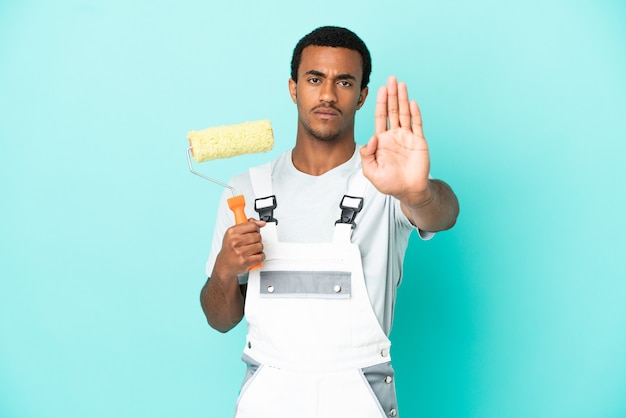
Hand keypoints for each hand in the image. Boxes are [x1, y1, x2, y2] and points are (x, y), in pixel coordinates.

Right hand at [213, 219, 265, 277]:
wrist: (224, 264)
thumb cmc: (230, 249)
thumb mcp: (234, 234)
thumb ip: (247, 225)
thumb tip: (261, 223)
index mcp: (232, 232)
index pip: (252, 225)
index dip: (256, 229)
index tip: (254, 231)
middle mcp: (235, 241)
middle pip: (258, 236)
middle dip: (257, 240)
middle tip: (251, 243)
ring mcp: (240, 252)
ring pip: (260, 246)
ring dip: (258, 249)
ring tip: (251, 250)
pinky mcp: (245, 261)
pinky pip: (261, 256)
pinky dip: (260, 257)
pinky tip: (253, 256)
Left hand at [360, 76, 430, 205]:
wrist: (408, 191)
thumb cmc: (389, 183)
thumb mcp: (371, 172)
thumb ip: (367, 156)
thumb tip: (372, 138)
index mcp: (382, 141)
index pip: (380, 117)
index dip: (380, 103)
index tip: (380, 89)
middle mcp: (394, 135)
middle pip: (392, 110)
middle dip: (391, 95)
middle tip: (391, 79)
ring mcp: (407, 137)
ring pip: (404, 114)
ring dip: (403, 99)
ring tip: (401, 85)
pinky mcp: (419, 141)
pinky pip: (417, 124)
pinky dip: (415, 113)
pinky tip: (412, 103)